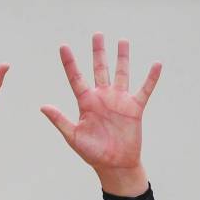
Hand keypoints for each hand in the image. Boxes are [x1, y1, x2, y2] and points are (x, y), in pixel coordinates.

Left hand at [40, 35, 160, 195]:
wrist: (114, 165)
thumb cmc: (92, 153)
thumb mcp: (73, 136)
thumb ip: (59, 120)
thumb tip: (42, 106)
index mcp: (86, 103)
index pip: (76, 78)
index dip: (69, 62)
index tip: (63, 46)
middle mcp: (103, 98)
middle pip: (100, 69)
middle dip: (98, 52)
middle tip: (97, 34)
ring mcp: (119, 101)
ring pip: (121, 73)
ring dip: (122, 58)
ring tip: (123, 41)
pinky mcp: (135, 108)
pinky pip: (145, 89)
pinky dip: (151, 78)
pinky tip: (156, 64)